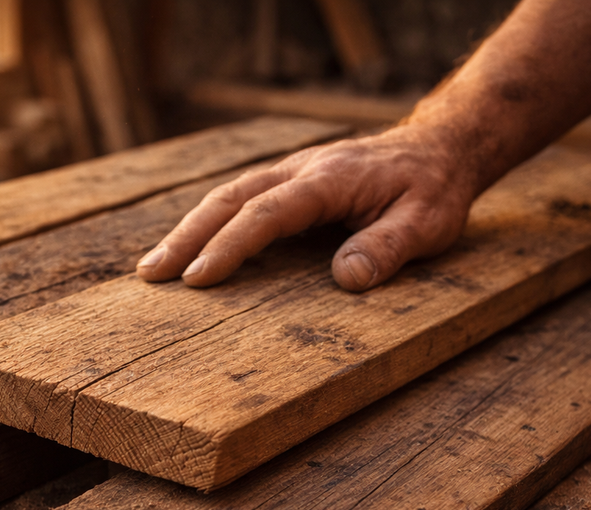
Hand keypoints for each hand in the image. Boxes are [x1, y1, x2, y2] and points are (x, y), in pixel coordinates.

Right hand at [136, 123, 478, 291]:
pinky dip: (210, 223)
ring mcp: (292, 174)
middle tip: (150, 274)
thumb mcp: (427, 222)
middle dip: (186, 237)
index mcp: (328, 180)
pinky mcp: (291, 183)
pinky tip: (192, 247)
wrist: (440, 149)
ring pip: (227, 196)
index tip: (196, 279)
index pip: (265, 214)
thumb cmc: (433, 189)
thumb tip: (343, 279)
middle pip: (229, 199)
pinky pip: (240, 200)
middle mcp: (300, 171)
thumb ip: (388, 247)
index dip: (228, 246)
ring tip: (154, 266)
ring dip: (188, 230)